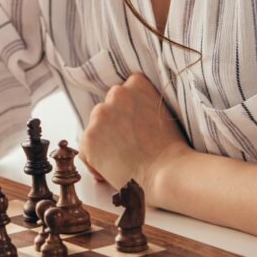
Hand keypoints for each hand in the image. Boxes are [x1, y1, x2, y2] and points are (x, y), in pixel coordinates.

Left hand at [78, 73, 193, 201]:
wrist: (168, 173)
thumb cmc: (171, 150)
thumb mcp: (162, 113)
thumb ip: (142, 105)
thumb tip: (126, 115)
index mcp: (137, 84)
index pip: (124, 91)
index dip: (128, 110)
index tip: (136, 125)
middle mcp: (116, 94)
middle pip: (107, 108)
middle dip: (114, 125)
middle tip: (129, 145)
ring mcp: (100, 115)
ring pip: (95, 127)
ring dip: (103, 140)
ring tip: (122, 159)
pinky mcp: (88, 137)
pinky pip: (85, 150)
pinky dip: (95, 161)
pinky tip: (111, 170)